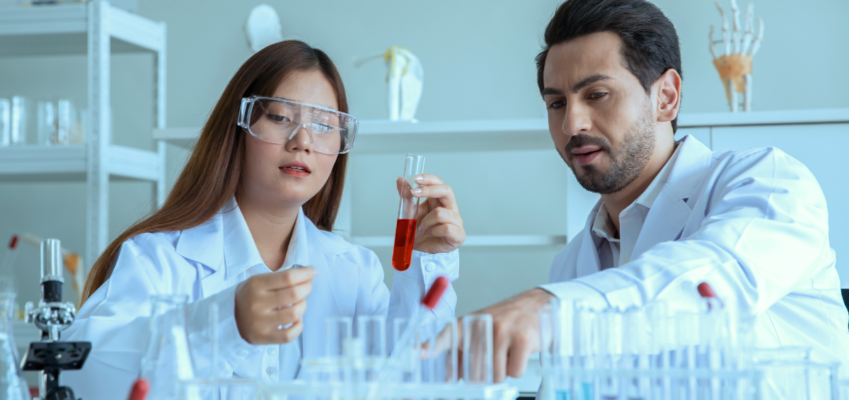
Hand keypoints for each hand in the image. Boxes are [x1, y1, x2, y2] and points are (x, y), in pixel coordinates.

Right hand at [234, 266, 315, 343]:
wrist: (228, 317)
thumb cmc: (251, 296)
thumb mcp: (258, 281)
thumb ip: (281, 278)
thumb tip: (309, 274)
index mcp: (256, 285)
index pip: (288, 277)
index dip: (305, 274)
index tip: (313, 271)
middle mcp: (257, 303)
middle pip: (294, 294)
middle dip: (307, 288)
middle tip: (307, 287)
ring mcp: (259, 322)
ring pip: (294, 313)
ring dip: (303, 306)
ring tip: (300, 303)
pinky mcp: (263, 337)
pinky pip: (289, 335)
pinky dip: (299, 326)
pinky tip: (296, 320)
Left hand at [396, 174, 464, 253]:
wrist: (421, 250)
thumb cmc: (419, 231)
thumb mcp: (410, 212)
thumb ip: (406, 197)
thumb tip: (400, 180)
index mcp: (439, 200)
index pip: (438, 183)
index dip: (429, 179)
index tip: (416, 179)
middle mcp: (449, 208)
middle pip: (446, 190)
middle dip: (430, 190)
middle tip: (415, 193)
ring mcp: (456, 220)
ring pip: (441, 212)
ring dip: (426, 220)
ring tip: (421, 227)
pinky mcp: (458, 234)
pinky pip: (447, 228)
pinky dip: (435, 231)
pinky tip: (432, 233)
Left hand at [434, 288, 554, 381]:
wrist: (539, 305)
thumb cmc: (508, 320)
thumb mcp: (483, 329)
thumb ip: (465, 351)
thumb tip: (451, 377)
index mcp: (470, 323)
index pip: (447, 335)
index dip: (431, 346)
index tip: (418, 353)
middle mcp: (484, 325)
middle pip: (475, 370)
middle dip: (486, 374)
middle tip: (496, 359)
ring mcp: (502, 331)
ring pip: (496, 375)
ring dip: (504, 371)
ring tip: (509, 352)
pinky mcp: (522, 340)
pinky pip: (514, 372)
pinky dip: (518, 369)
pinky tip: (520, 353)